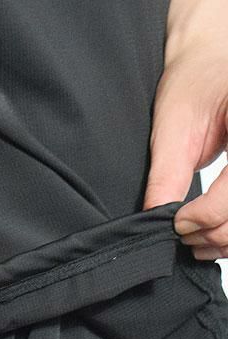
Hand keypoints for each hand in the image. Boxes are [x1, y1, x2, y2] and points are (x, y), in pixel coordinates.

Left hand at [142, 39, 227, 259]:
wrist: (210, 61)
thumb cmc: (195, 81)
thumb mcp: (174, 126)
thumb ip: (167, 174)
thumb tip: (157, 216)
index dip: (209, 213)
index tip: (177, 224)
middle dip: (218, 230)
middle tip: (184, 236)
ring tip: (197, 241)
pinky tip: (215, 232)